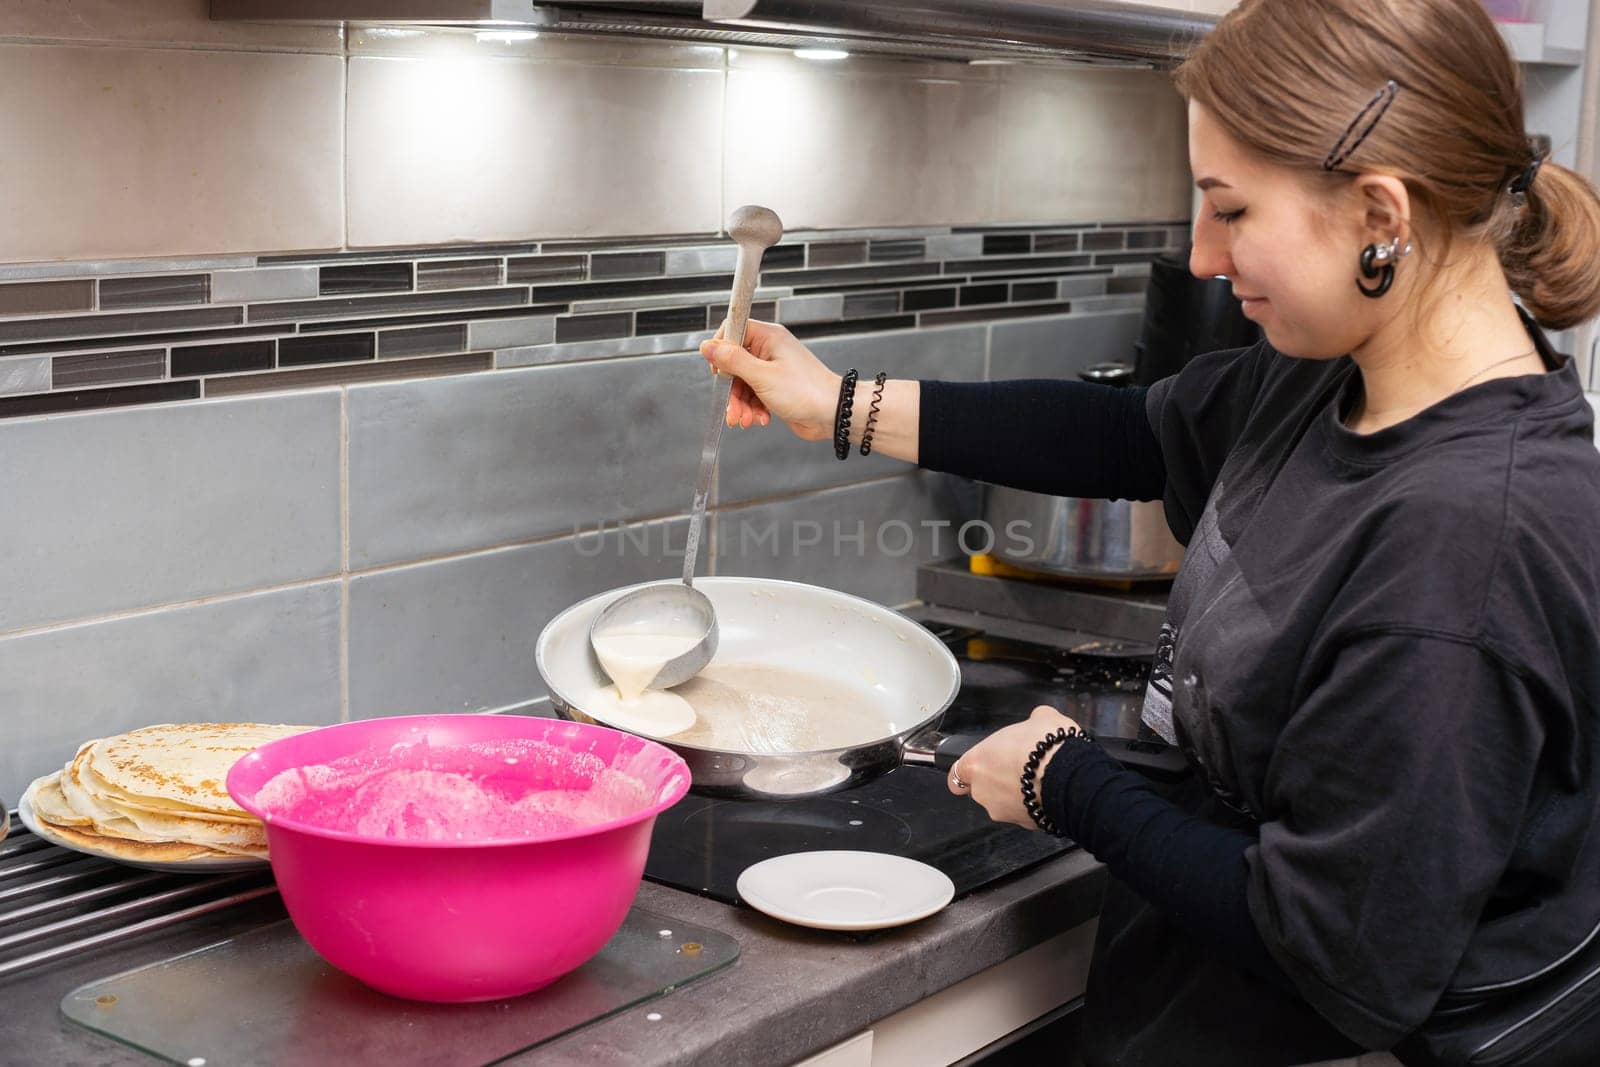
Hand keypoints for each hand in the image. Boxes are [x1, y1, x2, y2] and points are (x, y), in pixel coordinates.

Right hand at [699, 319, 840, 437]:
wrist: (833, 414)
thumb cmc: (806, 391)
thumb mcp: (762, 376)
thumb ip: (733, 361)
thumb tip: (707, 346)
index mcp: (768, 337)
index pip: (732, 331)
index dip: (721, 352)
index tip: (718, 372)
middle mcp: (769, 350)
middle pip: (734, 364)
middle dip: (731, 391)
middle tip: (733, 409)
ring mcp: (772, 369)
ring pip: (742, 384)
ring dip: (741, 405)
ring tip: (746, 420)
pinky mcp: (775, 387)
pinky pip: (753, 396)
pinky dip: (752, 409)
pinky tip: (759, 419)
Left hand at [949, 706, 1082, 828]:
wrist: (1071, 777)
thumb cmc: (1046, 746)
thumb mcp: (1039, 718)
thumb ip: (1029, 722)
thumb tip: (1037, 719)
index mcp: (977, 763)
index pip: (957, 774)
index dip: (969, 771)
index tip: (980, 767)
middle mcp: (984, 792)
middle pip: (982, 790)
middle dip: (997, 781)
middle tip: (1018, 767)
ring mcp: (1003, 811)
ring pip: (1003, 803)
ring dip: (1015, 794)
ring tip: (1038, 779)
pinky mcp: (1024, 824)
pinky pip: (1024, 813)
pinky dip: (1033, 804)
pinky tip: (1049, 792)